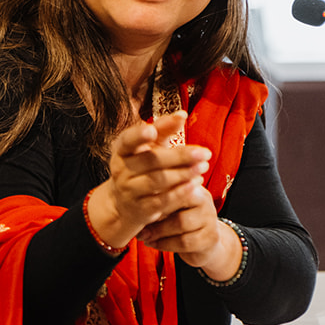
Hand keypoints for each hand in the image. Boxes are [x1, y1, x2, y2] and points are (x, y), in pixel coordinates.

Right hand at [85, 112, 210, 249]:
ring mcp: (128, 190)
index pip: (127, 140)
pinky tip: (195, 185)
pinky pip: (162, 201)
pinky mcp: (140, 210)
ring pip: (157, 181)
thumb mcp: (148, 147)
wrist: (124, 204)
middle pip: (151, 161)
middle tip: (204, 153)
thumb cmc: (141, 167)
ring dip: (183, 174)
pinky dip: (180, 193)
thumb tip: (182, 115)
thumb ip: (163, 129)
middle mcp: (121, 169)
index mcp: (122, 149)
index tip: (152, 130)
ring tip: (203, 167)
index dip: (138, 135)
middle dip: (179, 156)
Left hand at [138, 182, 242, 280]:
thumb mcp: (169, 205)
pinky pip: (185, 242)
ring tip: (143, 235)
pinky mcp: (209, 239)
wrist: (204, 243)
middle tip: (137, 221)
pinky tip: (153, 244)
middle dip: (155, 212)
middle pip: (178, 201)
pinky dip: (165, 244)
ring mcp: (209, 219)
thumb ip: (158, 198)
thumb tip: (132, 194)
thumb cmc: (180, 219)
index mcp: (193, 185)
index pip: (174, 183)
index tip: (136, 200)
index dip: (155, 192)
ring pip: (181, 223)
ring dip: (158, 231)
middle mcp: (204, 200)